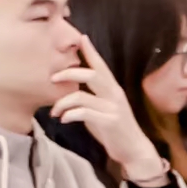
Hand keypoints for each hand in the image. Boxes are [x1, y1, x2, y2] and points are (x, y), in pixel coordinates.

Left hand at [61, 37, 154, 170]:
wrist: (134, 150)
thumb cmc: (115, 129)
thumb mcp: (103, 108)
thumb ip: (91, 97)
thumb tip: (69, 90)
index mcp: (113, 89)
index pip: (101, 66)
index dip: (91, 51)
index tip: (81, 37)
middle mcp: (115, 95)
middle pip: (91, 75)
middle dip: (69, 73)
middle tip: (52, 77)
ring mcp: (113, 108)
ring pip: (81, 96)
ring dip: (62, 103)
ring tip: (54, 111)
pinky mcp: (110, 122)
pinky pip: (84, 113)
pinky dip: (69, 115)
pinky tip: (64, 119)